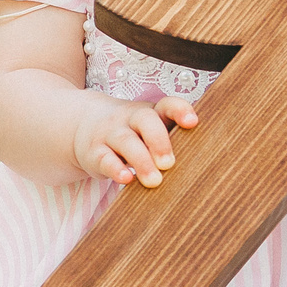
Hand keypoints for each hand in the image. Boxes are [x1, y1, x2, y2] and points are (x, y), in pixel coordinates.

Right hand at [71, 93, 196, 187]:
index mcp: (150, 113)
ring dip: (141, 161)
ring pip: (126, 142)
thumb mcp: (149, 129)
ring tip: (154, 181)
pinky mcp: (95, 153)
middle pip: (146, 121)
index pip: (167, 105)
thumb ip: (172, 139)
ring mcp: (111, 134)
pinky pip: (105, 159)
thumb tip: (205, 163)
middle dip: (159, 141)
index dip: (180, 111)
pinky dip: (115, 169)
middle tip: (169, 163)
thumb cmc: (131, 131)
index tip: (192, 122)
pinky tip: (126, 179)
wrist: (81, 124)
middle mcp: (130, 119)